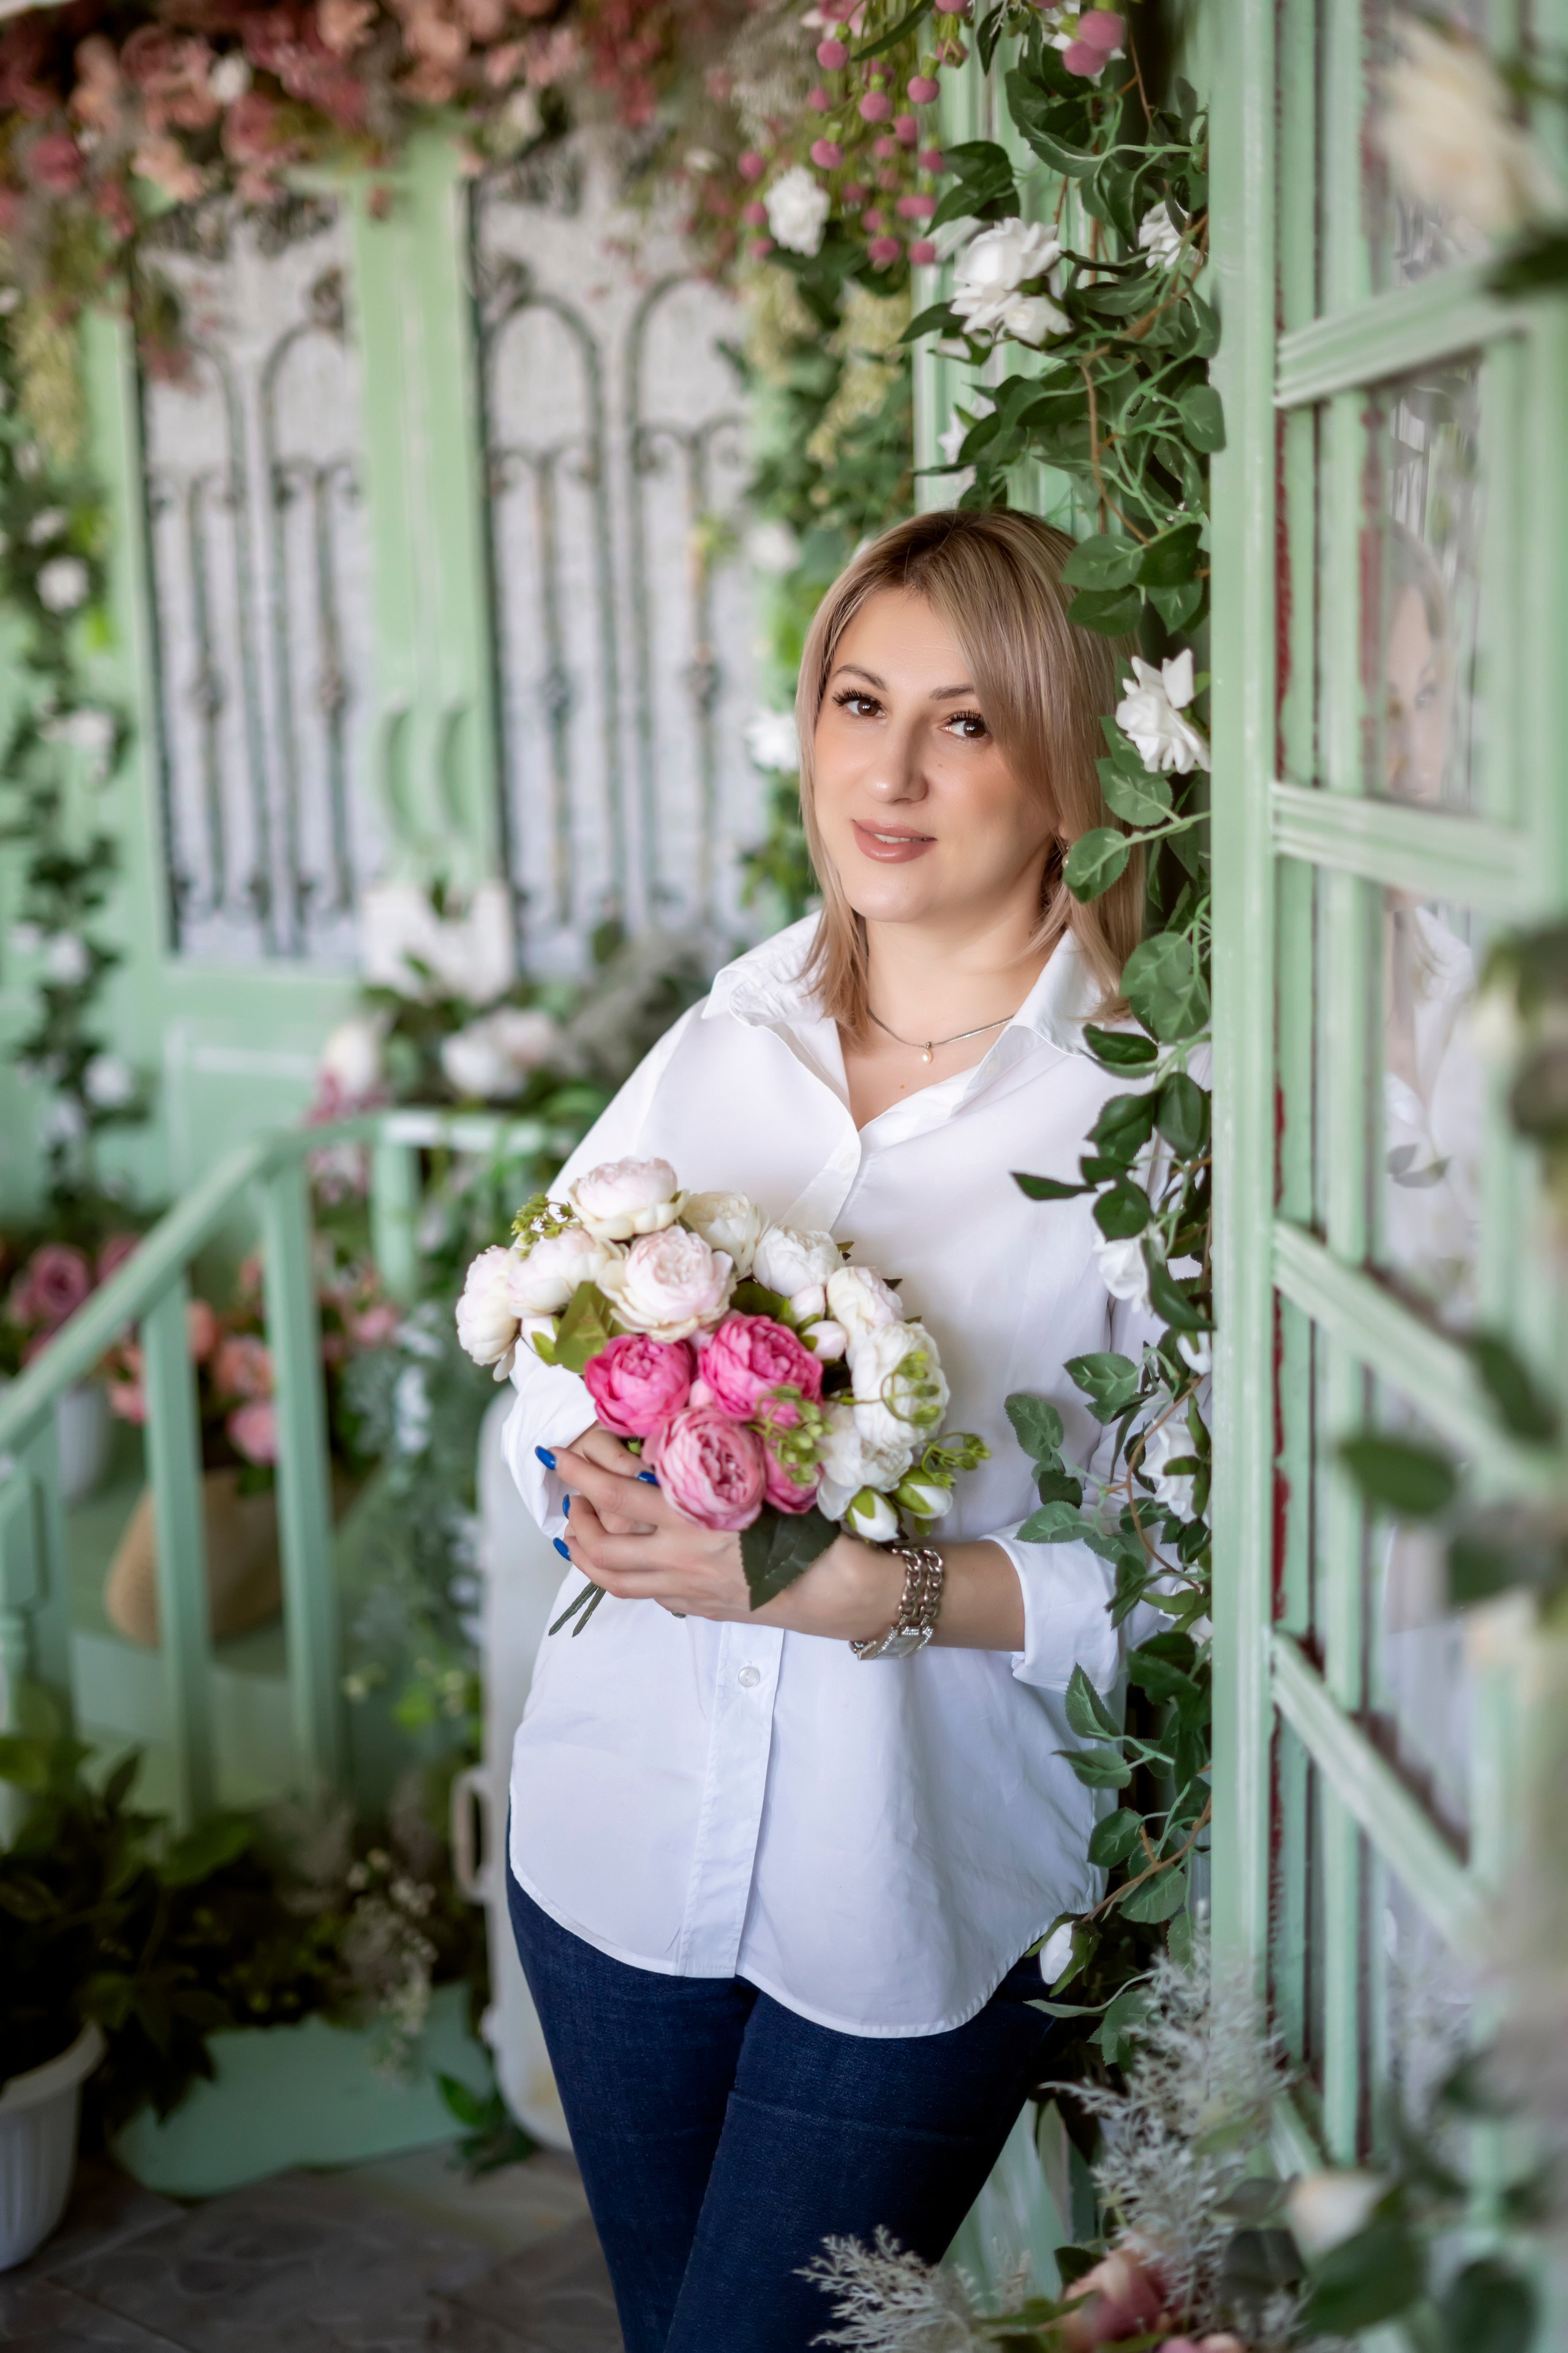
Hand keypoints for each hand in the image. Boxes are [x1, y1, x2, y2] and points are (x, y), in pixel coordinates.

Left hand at [554, 1438, 904, 1639]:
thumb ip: (714, 1448)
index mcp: (691, 1519)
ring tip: (578, 1531)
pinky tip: (625, 1558)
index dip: (577, 1472)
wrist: (832, 1589)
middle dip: (573, 1518)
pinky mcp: (695, 1608)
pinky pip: (644, 1594)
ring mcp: (684, 1590)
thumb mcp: (758, 1475)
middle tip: (570, 1493)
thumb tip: (688, 1402)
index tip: (555, 1452)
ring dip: (585, 1554)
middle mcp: (679, 1559)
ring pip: (612, 1580)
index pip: (613, 1494)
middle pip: (600, 1546)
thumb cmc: (806, 1524)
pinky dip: (622, 1575)